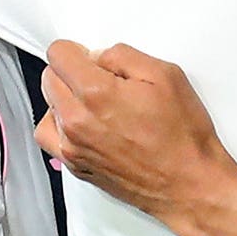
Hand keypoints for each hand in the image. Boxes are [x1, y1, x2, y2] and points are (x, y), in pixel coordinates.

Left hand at [37, 40, 235, 226]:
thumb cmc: (182, 137)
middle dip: (72, 73)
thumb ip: (122, 56)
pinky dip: (60, 126)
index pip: (58, 54)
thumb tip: (98, 57)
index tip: (91, 58)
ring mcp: (72, 146)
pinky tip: (85, 125)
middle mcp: (77, 120)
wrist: (188, 185)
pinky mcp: (75, 165)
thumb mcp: (165, 75)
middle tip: (103, 81)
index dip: (77, 50)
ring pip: (48, 107)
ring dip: (65, 99)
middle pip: (49, 78)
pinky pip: (50, 137)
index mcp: (96, 93)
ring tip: (95, 105)